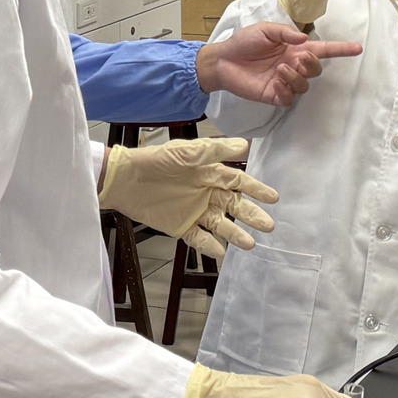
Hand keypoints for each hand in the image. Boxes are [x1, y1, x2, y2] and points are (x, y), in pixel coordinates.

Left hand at [98, 138, 277, 259]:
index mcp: (210, 173)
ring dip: (235, 233)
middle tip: (268, 225)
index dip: (256, 190)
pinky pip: (199, 239)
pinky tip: (221, 252)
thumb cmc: (157, 161)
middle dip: (251, 215)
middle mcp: (207, 193)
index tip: (273, 198)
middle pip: (234, 206)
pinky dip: (210, 246)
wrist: (125, 179)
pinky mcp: (181, 227)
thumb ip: (216, 150)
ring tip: (249, 244)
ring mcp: (195, 211)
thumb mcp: (187, 152)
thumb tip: (246, 145)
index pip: (239, 182)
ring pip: (221, 225)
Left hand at [196, 21, 362, 106]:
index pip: (323, 50)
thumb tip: (304, 39)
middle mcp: (293, 66)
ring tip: (279, 70)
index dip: (341, 50)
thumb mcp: (264, 30)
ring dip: (295, 77)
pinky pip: (289, 99)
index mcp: (294, 49)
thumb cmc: (244, 43)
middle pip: (316, 70)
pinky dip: (286, 91)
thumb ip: (285, 32)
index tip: (358, 49)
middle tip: (296, 59)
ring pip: (304, 85)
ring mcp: (284, 82)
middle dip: (311, 65)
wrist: (223, 60)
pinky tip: (276, 82)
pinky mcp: (274, 95)